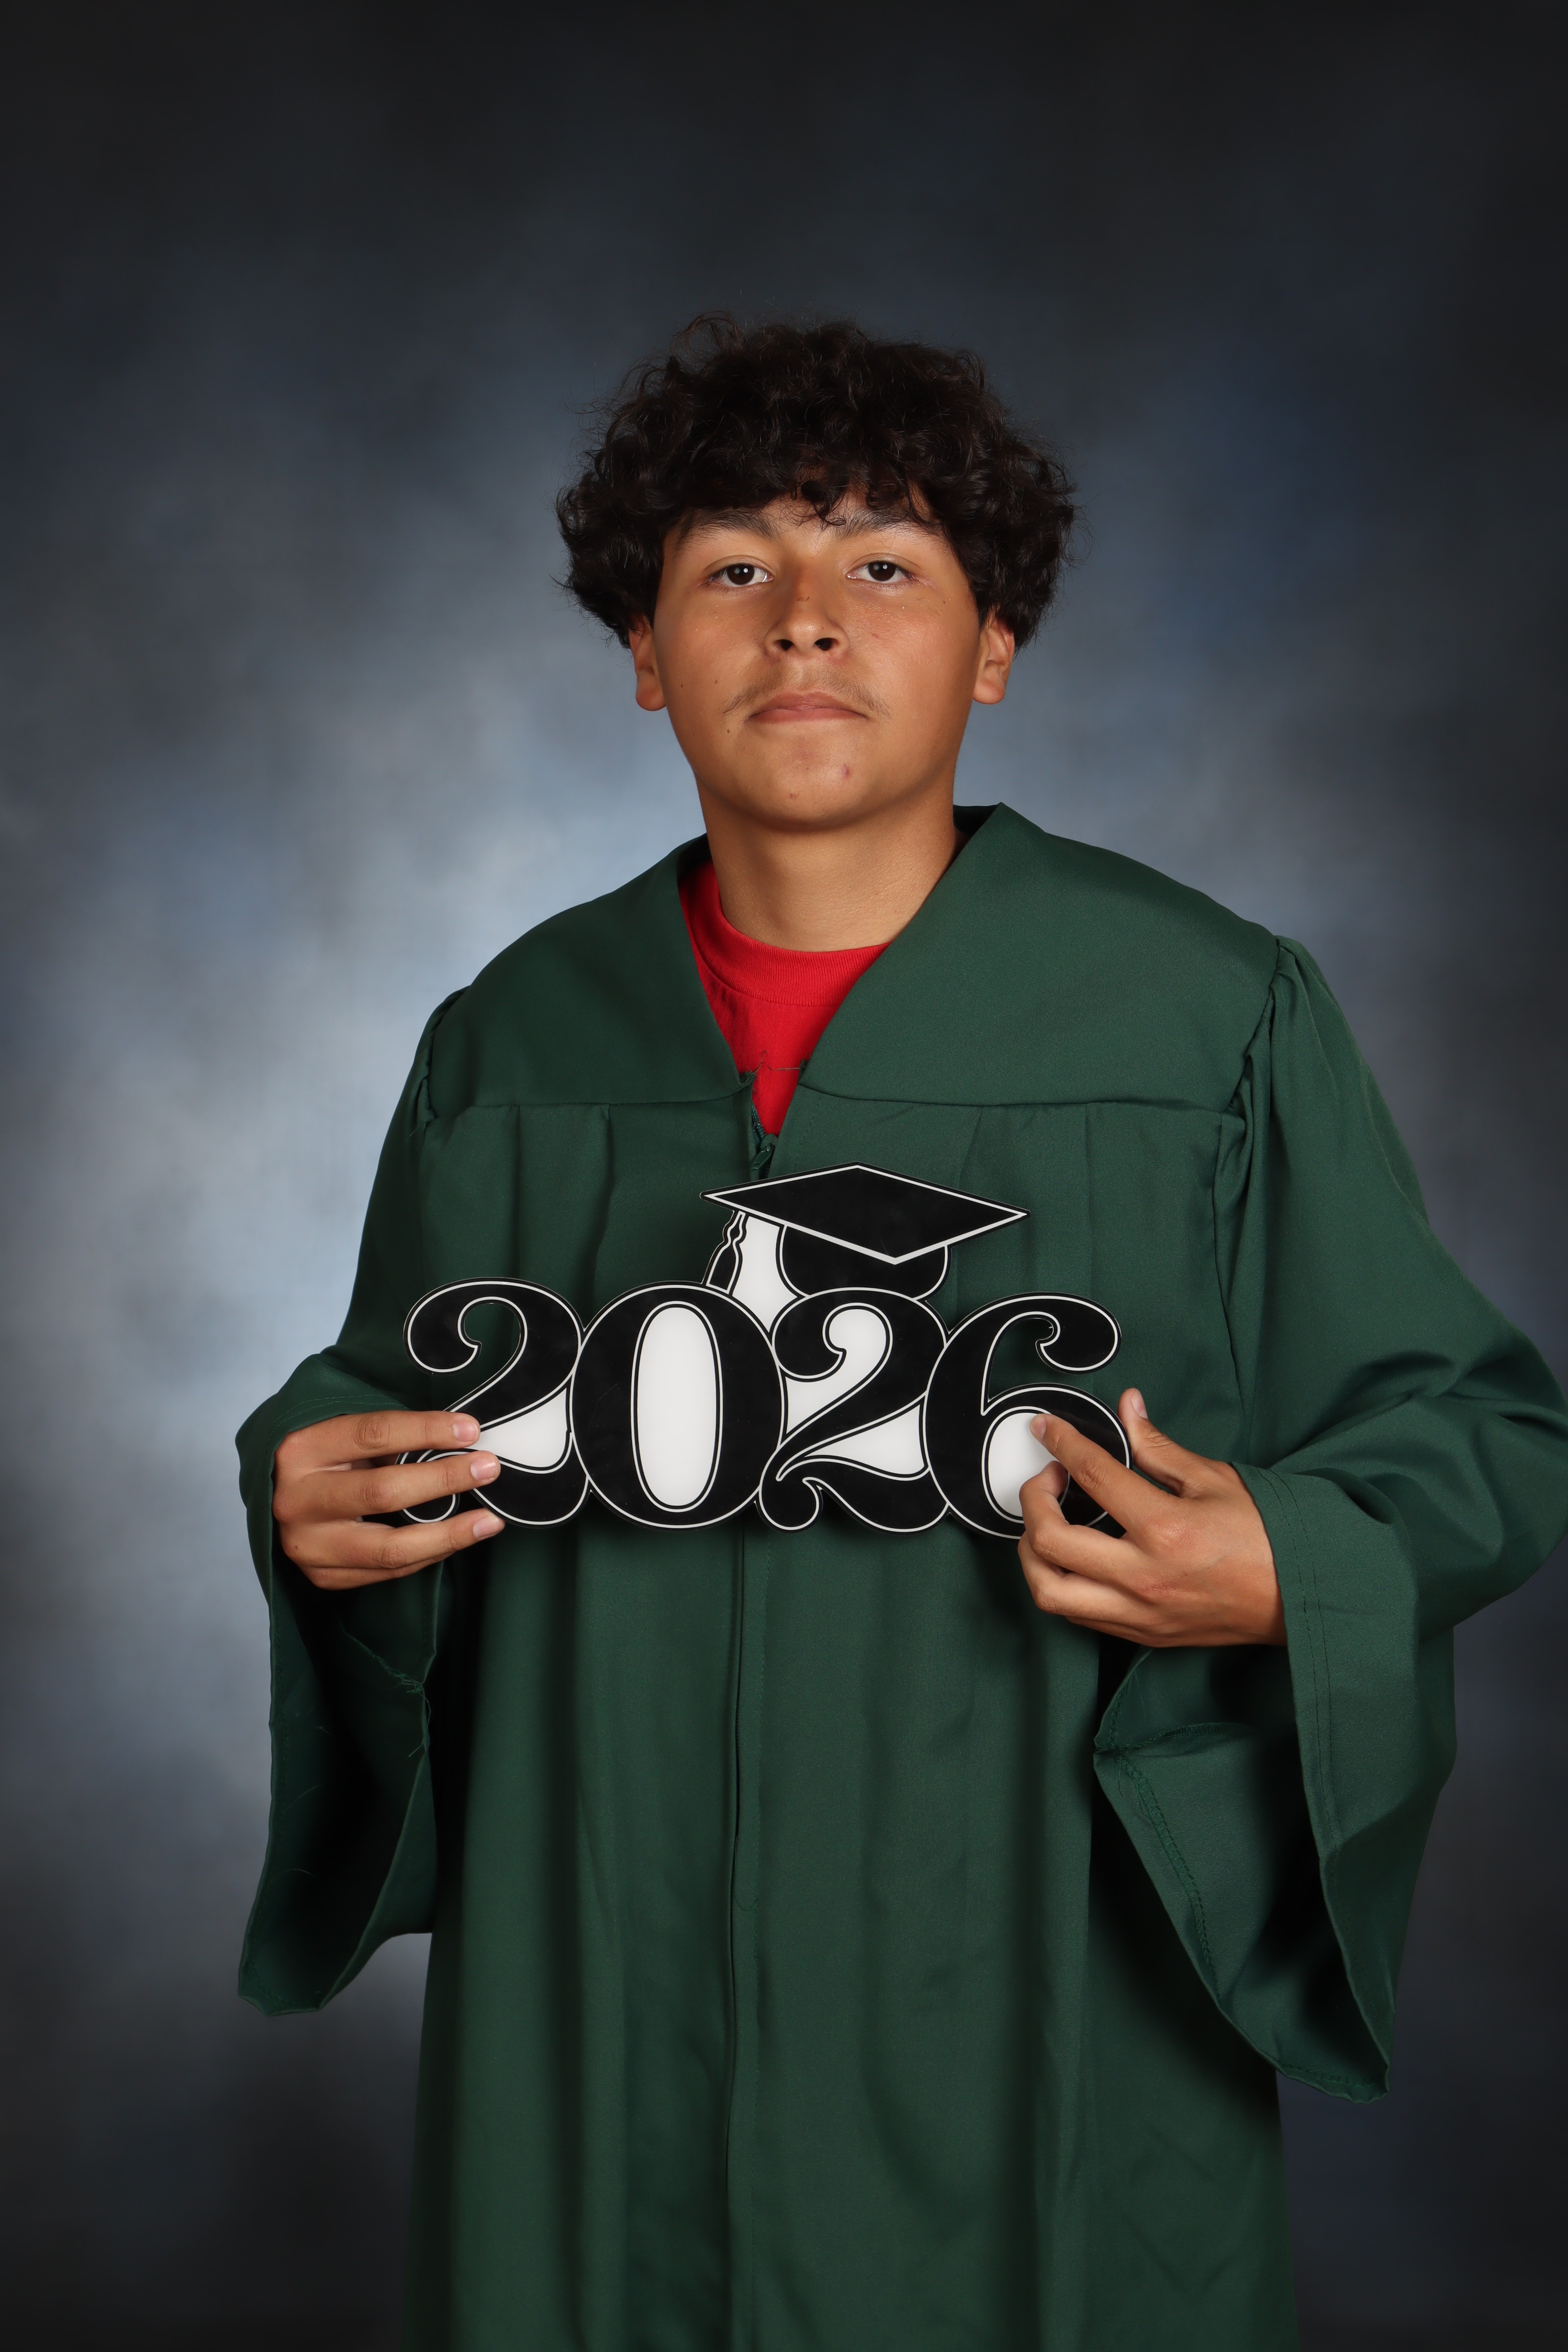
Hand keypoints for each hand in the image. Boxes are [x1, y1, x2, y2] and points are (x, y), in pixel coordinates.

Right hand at [273, 1411, 503, 1590]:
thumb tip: (461, 1437)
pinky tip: (459, 1539)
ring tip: (489, 1521)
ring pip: (389, 1547)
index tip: (471, 1429)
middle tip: (488, 1468)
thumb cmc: (323, 1459)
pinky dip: (429, 1555)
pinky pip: (387, 1571)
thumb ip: (385, 1437)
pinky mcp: (321, 1576)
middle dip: (444, 1479)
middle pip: (383, 1492)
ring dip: (448, 1534)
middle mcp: (296, 1500)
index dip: (426, 1430)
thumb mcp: (340, 1434)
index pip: (373, 1435)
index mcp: (300, 1450)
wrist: (274, 1498)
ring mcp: (306, 1545)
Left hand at [1017, 1389, 1283, 1646]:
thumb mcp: (1215, 1479)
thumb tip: (1127, 1409)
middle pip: (1050, 1542)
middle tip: (1050, 1477)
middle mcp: (1144, 1576)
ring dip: (1032, 1552)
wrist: (1301, 1598)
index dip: (1062, 1443)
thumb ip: (1159, 1447)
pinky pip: (1078, 1615)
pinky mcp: (1142, 1634)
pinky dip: (1060, 1582)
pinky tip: (1071, 1557)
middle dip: (1032, 1500)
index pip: (1094, 1475)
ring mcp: (1140, 1611)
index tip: (1046, 1429)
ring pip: (1050, 1592)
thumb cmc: (1267, 1537)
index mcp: (1165, 1528)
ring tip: (1047, 1522)